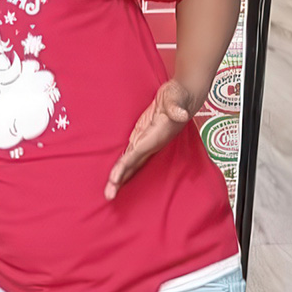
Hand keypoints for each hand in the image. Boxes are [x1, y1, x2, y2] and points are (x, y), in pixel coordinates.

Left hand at [106, 79, 194, 199]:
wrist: (182, 94)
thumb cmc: (178, 95)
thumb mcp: (176, 97)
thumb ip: (176, 107)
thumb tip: (180, 114)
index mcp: (157, 137)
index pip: (137, 154)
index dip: (125, 166)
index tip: (114, 179)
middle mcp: (151, 143)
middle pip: (133, 165)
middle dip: (121, 180)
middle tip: (109, 196)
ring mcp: (147, 141)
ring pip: (131, 163)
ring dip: (121, 176)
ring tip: (110, 191)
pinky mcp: (142, 136)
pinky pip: (131, 155)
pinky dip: (123, 165)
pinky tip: (117, 175)